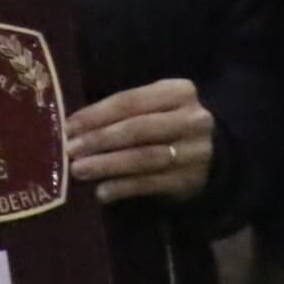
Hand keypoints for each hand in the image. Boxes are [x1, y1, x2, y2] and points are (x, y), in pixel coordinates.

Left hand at [65, 78, 212, 203]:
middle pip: (137, 129)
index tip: (69, 126)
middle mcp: (191, 119)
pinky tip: (102, 192)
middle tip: (70, 150)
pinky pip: (150, 184)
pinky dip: (123, 188)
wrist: (214, 154)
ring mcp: (193, 151)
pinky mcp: (189, 180)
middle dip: (99, 139)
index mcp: (178, 92)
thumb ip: (125, 111)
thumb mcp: (157, 105)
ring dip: (107, 165)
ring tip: (79, 170)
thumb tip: (76, 127)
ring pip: (143, 158)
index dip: (97, 114)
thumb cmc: (170, 123)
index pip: (131, 101)